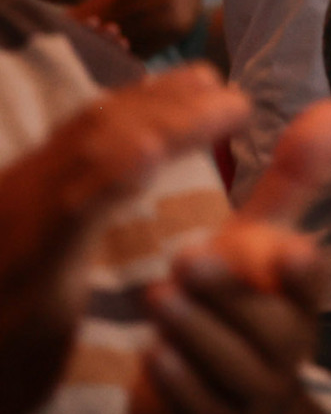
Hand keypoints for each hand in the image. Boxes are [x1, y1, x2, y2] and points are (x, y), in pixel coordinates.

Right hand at [0, 65, 247, 413]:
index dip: (148, 99)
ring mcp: (20, 226)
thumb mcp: (44, 267)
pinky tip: (149, 154)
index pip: (93, 130)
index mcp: (34, 198)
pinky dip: (109, 177)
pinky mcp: (23, 267)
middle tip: (225, 85)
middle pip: (98, 127)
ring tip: (220, 106)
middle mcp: (24, 197)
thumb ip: (85, 217)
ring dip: (160, 121)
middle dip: (166, 99)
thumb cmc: (1, 333)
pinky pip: (67, 212)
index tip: (203, 80)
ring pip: (88, 154)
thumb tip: (133, 171)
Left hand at [132, 96, 330, 413]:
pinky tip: (154, 358)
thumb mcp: (261, 252)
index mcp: (298, 301)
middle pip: (270, 323)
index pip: (311, 283)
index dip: (302, 271)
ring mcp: (256, 395)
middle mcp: (287, 347)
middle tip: (187, 259)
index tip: (286, 251)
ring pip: (235, 366)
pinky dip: (181, 388)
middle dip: (231, 292)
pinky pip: (206, 412)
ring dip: (197, 333)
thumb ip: (292, 185)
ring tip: (158, 300)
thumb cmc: (244, 321)